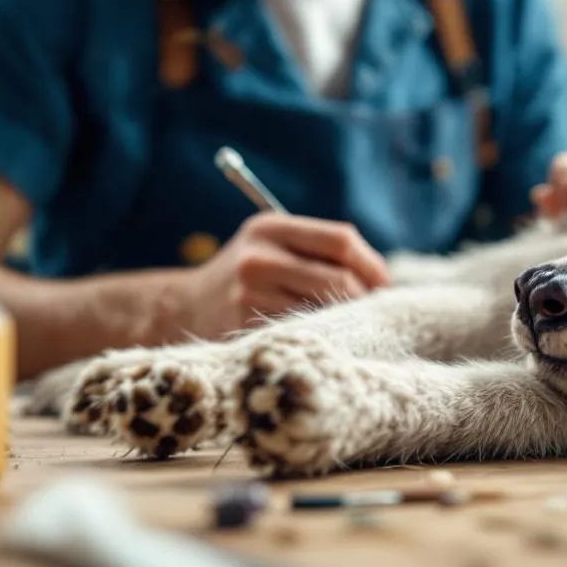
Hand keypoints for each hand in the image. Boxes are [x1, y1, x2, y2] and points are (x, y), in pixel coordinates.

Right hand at [184, 213, 390, 336]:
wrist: (182, 307)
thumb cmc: (246, 277)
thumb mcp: (271, 246)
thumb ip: (317, 251)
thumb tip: (382, 279)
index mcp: (271, 227)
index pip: (340, 240)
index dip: (372, 264)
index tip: (384, 285)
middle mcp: (259, 255)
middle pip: (338, 277)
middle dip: (364, 298)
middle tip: (372, 313)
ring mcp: (251, 291)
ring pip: (324, 309)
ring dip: (345, 321)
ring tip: (351, 327)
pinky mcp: (245, 323)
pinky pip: (303, 330)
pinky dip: (321, 336)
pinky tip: (322, 340)